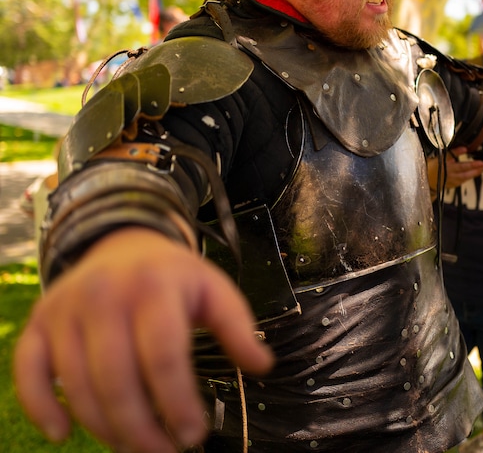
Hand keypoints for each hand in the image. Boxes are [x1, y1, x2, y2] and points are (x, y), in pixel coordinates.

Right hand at [13, 228, 273, 452]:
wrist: (123, 242)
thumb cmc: (173, 275)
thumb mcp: (213, 288)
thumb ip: (238, 326)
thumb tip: (263, 366)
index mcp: (153, 286)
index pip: (163, 355)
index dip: (177, 402)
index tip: (193, 436)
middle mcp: (103, 296)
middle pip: (116, 378)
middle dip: (141, 429)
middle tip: (164, 452)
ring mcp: (65, 309)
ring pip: (76, 385)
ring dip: (105, 427)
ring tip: (134, 445)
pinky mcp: (39, 322)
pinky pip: (27, 372)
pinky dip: (41, 407)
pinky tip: (63, 432)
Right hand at [427, 146, 482, 190]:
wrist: (426, 182)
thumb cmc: (431, 168)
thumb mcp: (438, 158)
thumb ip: (451, 153)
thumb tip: (464, 148)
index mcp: (443, 165)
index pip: (451, 157)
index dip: (458, 153)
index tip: (466, 149)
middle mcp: (447, 173)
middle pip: (462, 169)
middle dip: (474, 166)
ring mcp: (451, 180)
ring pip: (465, 176)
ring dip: (475, 172)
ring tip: (482, 167)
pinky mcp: (452, 184)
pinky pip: (463, 180)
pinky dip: (469, 176)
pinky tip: (475, 173)